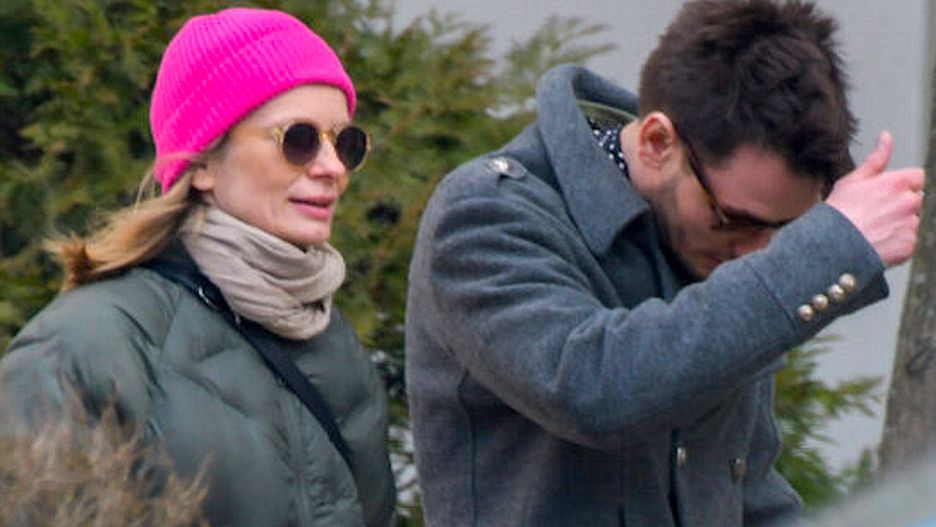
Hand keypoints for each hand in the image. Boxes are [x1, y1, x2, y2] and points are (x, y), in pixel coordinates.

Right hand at [826, 131, 924, 266]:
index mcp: (897, 183)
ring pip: (911, 220)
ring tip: (875, 228)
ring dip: (899, 223)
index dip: (902, 184)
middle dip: (901, 204)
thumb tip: (886, 138)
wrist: (833, 244)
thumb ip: (876, 158)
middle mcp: (909, 202)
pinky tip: (878, 240)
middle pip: (915, 199)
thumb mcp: (853, 179)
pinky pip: (908, 240)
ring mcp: (910, 224)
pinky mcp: (909, 244)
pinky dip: (896, 242)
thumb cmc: (839, 212)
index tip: (888, 192)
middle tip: (877, 212)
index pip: (917, 177)